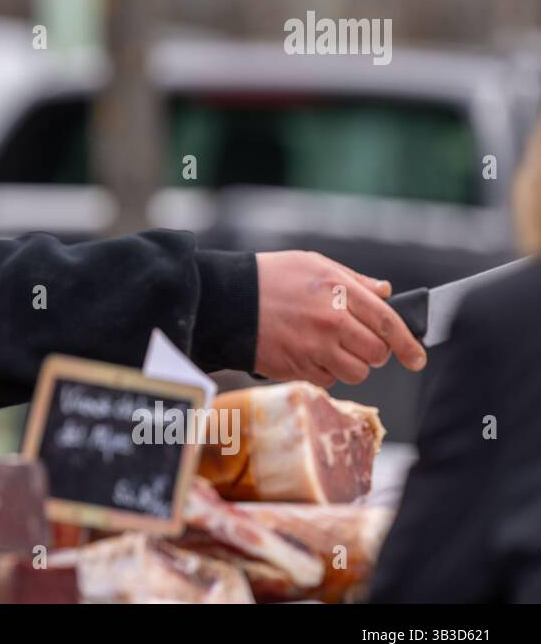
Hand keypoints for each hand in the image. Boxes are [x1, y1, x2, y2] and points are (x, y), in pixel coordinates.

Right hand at [254, 250, 427, 387]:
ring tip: (332, 349)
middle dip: (374, 352)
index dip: (409, 343)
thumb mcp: (313, 263)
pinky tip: (308, 353)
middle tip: (360, 344)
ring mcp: (313, 348)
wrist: (226, 300)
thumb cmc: (268, 277)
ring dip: (351, 364)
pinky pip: (327, 380)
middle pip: (376, 353)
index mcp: (339, 292)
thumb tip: (385, 292)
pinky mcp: (296, 368)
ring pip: (356, 372)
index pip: (389, 323)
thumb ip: (353, 279)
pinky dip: (324, 371)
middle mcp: (331, 322)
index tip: (417, 357)